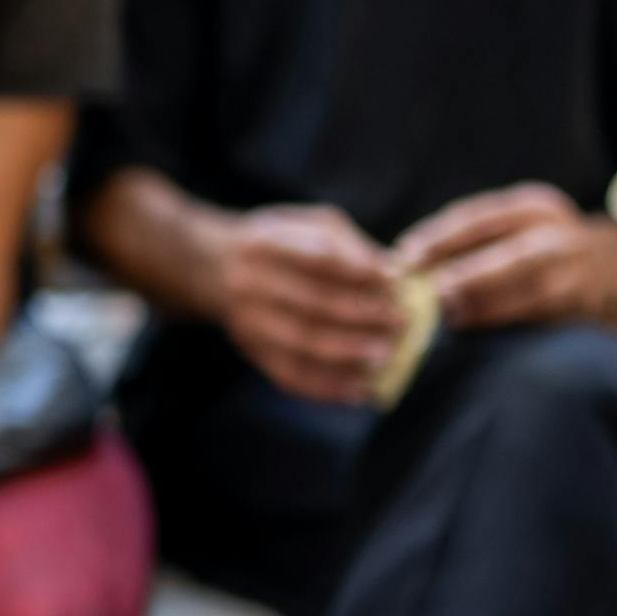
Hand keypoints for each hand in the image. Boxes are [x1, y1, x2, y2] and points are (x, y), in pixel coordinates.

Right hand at [213, 205, 404, 404]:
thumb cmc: (280, 244)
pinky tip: (359, 390)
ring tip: (386, 355)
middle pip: (313, 305)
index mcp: (265, 245)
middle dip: (363, 316)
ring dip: (349, 353)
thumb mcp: (309, 225)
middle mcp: (250, 284)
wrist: (216, 268)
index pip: (317, 258)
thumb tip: (394, 273)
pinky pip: (291, 376)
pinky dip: (327, 387)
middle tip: (400, 323)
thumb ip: (350, 245)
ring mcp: (248, 323)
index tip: (395, 280)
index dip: (358, 272)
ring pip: (303, 344)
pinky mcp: (253, 352)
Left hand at [397, 183, 601, 328]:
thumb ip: (475, 238)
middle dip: (468, 272)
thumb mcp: (516, 226)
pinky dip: (504, 319)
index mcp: (532, 205)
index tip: (405, 254)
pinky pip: (539, 312)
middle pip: (510, 253)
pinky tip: (473, 324)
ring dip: (486, 303)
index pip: (479, 218)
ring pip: (529, 288)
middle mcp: (558, 231)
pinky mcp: (584, 300)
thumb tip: (408, 259)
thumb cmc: (543, 245)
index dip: (439, 236)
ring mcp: (576, 267)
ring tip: (449, 313)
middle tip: (430, 289)